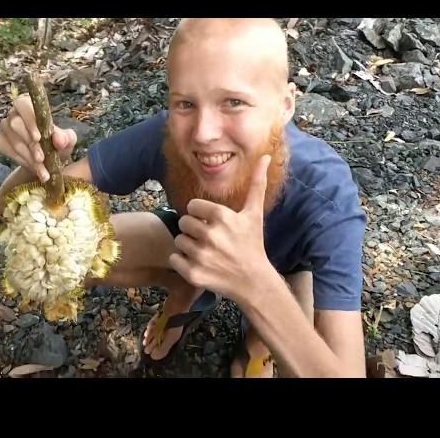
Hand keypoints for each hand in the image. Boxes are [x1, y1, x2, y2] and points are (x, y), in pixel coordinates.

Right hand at [0, 94, 76, 181]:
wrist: (49, 160)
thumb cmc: (57, 143)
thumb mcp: (67, 140)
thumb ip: (65, 137)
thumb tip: (59, 139)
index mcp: (29, 105)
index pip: (23, 104)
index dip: (30, 121)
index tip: (38, 138)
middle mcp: (14, 113)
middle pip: (15, 124)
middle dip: (30, 144)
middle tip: (41, 159)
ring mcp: (5, 127)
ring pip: (12, 141)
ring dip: (28, 156)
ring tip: (42, 169)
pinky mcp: (0, 141)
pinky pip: (6, 149)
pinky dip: (21, 160)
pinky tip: (33, 167)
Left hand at [169, 155, 273, 302]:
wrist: (254, 281)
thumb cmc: (252, 244)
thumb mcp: (254, 213)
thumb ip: (256, 184)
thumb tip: (265, 156)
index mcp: (222, 216)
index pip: (192, 206)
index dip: (200, 214)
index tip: (211, 223)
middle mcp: (210, 235)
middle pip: (183, 222)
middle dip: (193, 230)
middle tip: (208, 238)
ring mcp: (201, 255)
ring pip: (178, 241)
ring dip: (188, 246)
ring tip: (205, 251)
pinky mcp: (193, 273)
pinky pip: (174, 259)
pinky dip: (182, 262)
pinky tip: (199, 263)